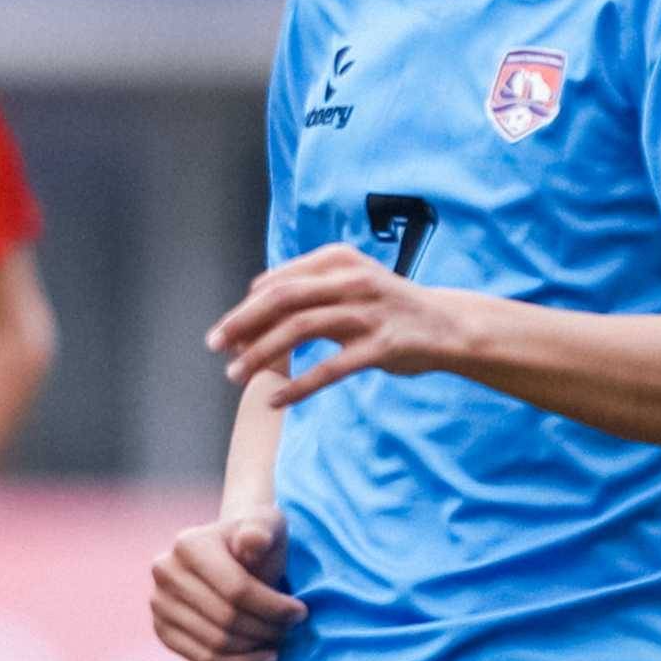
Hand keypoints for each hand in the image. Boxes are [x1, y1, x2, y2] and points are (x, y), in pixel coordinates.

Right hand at [151, 513, 302, 660]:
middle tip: (290, 628)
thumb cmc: (256, 542)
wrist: (231, 555)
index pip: (236, 590)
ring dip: (254, 648)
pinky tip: (261, 658)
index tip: (300, 612)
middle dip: (267, 629)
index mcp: (188, 544)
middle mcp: (165, 572)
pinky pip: (203, 659)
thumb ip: (261, 530)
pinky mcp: (162, 629)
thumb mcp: (266, 525)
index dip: (274, 607)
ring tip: (277, 640)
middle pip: (226, 619)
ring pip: (216, 643)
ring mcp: (158, 603)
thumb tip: (252, 541)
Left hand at [208, 244, 474, 406]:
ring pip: (299, 330)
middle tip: (213, 346)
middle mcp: (351, 280)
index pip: (277, 283)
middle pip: (282, 300)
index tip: (224, 333)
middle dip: (241, 323)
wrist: (447, 325)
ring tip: (235, 375)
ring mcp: (368, 312)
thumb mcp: (347, 284)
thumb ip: (305, 290)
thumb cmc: (385, 306)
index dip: (244, 309)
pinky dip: (298, 385)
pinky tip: (274, 400)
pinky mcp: (381, 346)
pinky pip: (330, 369)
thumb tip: (249, 300)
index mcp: (338, 260)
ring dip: (261, 354)